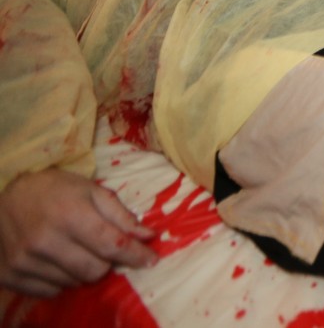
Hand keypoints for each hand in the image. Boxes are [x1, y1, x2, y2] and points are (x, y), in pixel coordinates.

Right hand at [0, 169, 156, 296]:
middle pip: (95, 271)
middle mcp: (45, 241)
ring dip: (84, 271)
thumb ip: (119, 214)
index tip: (151, 260)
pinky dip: (62, 280)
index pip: (112, 245)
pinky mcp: (10, 276)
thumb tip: (147, 236)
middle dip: (107, 263)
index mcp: (69, 215)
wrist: (3, 199)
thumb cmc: (52, 190)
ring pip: (74, 283)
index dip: (136, 255)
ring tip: (77, 250)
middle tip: (104, 250)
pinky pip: (50, 291)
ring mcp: (25, 262)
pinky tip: (58, 261)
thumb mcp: (89, 190)